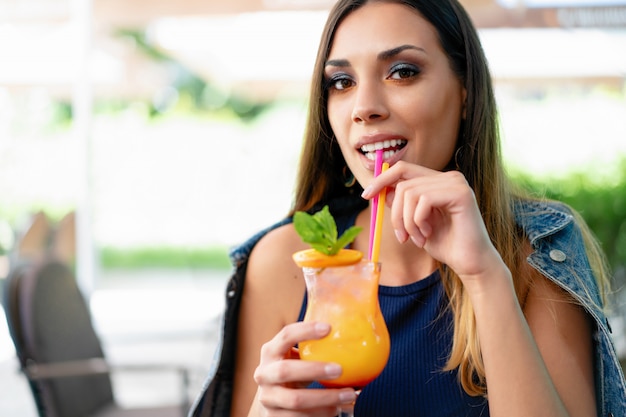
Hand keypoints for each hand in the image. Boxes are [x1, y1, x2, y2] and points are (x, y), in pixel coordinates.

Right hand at [252, 321, 356, 415]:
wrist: (273, 401)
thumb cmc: (293, 372)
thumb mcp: (296, 358)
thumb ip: (313, 347)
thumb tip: (354, 331)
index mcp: (270, 351)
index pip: (285, 335)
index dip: (305, 330)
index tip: (328, 328)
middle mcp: (264, 373)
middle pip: (285, 371)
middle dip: (314, 370)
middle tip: (339, 369)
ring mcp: (267, 397)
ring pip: (296, 400)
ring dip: (325, 398)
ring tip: (348, 395)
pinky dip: (321, 413)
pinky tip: (336, 409)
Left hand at [362, 162, 505, 284]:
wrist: (470, 264)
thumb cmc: (445, 245)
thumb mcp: (415, 223)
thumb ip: (402, 205)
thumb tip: (382, 191)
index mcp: (438, 181)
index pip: (403, 169)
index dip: (381, 179)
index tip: (366, 196)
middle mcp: (448, 177)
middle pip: (403, 181)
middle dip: (395, 212)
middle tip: (400, 236)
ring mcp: (456, 183)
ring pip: (410, 193)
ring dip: (407, 222)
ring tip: (417, 239)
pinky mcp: (461, 193)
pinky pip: (424, 200)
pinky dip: (418, 221)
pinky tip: (427, 235)